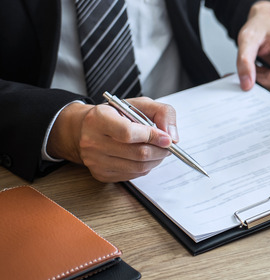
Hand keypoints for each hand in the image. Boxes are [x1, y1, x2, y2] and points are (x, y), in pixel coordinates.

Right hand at [48, 98, 177, 181]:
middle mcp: (92, 141)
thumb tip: (172, 137)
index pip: (128, 133)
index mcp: (99, 119)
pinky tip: (144, 157)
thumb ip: (162, 113)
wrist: (87, 129)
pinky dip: (145, 167)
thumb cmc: (116, 115)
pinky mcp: (101, 174)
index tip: (167, 139)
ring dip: (156, 160)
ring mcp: (95, 160)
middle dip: (160, 150)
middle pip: (137, 153)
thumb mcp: (139, 104)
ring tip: (159, 150)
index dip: (152, 136)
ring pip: (138, 167)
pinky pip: (133, 175)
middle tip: (168, 146)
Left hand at [236, 0, 269, 97]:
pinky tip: (267, 66)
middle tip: (253, 67)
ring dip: (267, 78)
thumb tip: (247, 85)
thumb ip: (244, 62)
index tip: (265, 97)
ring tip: (260, 64)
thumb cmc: (261, 26)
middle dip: (264, 79)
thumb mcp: (247, 39)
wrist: (268, 19)